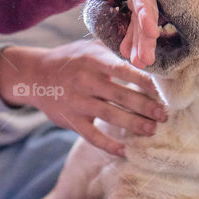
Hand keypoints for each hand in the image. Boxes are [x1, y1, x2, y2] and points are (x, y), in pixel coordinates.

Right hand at [0, 41, 167, 156]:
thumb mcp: (88, 47)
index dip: (145, 80)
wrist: (34, 75)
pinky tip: (125, 151)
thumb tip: (146, 52)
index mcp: (93, 60)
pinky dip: (108, 146)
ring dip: (134, 124)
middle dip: (146, 106)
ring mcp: (77, 102)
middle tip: (165, 114)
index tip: (164, 89)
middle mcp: (85, 80)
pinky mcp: (71, 120)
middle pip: (121, 95)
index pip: (124, 70)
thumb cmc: (70, 59)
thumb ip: (114, 49)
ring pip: (110, 115)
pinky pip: (92, 136)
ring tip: (152, 129)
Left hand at [51, 0, 158, 67]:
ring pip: (142, 19)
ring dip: (141, 41)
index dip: (146, 9)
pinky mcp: (132, 2)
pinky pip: (134, 22)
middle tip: (145, 59)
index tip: (152, 30)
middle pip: (145, 9)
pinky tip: (127, 54)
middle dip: (146, 35)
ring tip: (140, 63)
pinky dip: (133, 38)